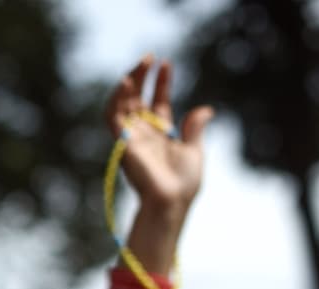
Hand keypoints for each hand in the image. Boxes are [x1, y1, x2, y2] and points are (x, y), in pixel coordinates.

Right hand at [106, 56, 212, 212]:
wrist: (171, 201)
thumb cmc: (183, 184)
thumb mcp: (194, 151)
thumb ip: (194, 129)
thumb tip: (205, 109)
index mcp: (160, 135)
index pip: (158, 102)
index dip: (162, 83)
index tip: (166, 64)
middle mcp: (143, 133)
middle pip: (138, 98)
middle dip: (142, 77)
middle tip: (149, 57)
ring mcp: (131, 137)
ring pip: (123, 103)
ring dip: (130, 81)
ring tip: (141, 63)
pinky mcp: (122, 142)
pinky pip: (113, 116)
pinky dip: (116, 99)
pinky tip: (125, 81)